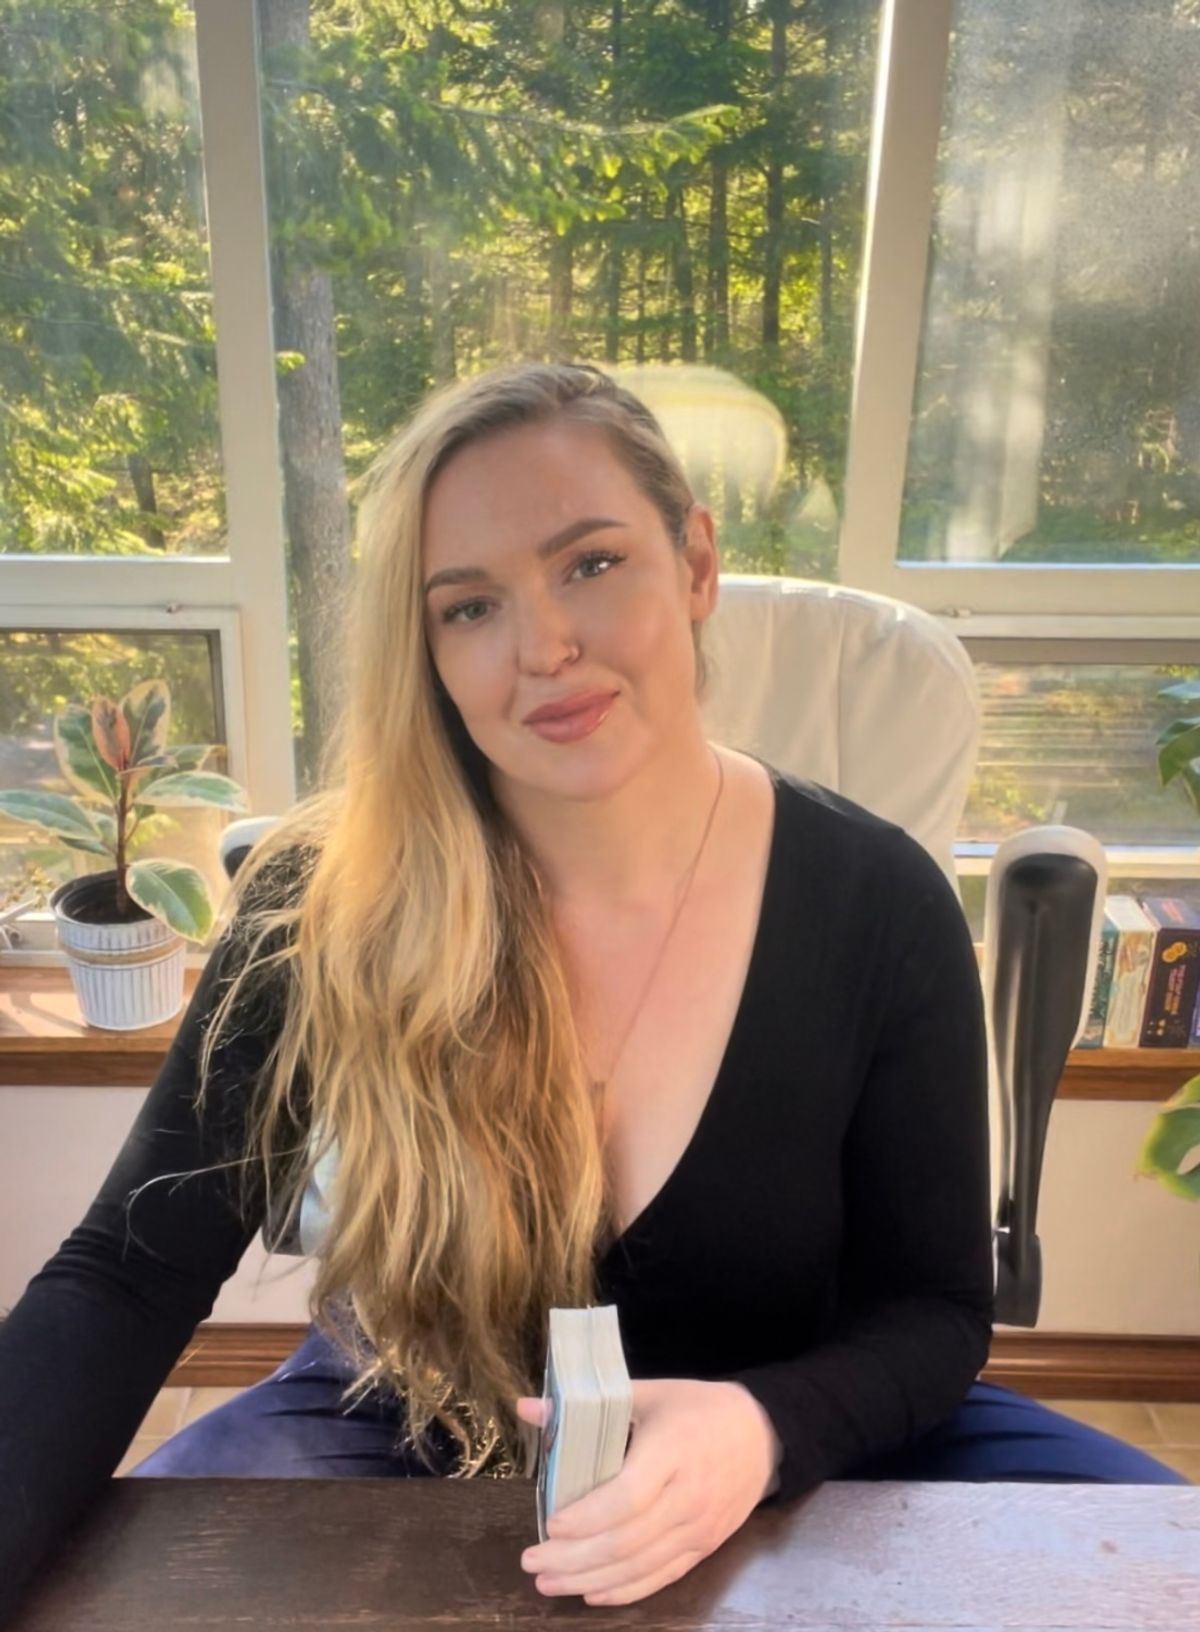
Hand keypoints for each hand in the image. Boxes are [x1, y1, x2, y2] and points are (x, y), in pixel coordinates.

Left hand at [516, 1376, 781, 1606]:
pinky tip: (592, 1592)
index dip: (587, 1517)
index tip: (551, 1524)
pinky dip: (624, 1590)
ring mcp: (699, 1528)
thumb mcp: (648, 1394)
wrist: (762, 1434)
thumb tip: (527, 1408)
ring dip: (590, 1580)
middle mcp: (688, 1496)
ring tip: (548, 1582)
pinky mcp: (705, 1548)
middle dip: (574, 1558)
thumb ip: (586, 1405)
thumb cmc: (698, 1408)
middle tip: (532, 1561)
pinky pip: (661, 1577)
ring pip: (640, 1567)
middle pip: (627, 1541)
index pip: (628, 1497)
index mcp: (673, 1450)